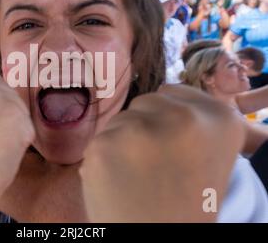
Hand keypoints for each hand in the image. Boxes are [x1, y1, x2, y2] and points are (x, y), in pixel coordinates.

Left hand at [80, 85, 244, 221]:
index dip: (166, 118)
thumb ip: (195, 123)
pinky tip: (116, 181)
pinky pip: (100, 140)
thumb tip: (168, 95)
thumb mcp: (210, 158)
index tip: (170, 142)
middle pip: (145, 102)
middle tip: (155, 163)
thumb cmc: (186, 205)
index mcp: (218, 119)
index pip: (173, 92)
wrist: (157, 238)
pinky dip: (103, 158)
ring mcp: (139, 128)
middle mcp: (183, 116)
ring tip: (136, 175)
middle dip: (145, 127)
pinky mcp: (103, 145)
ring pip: (121, 120)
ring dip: (123, 141)